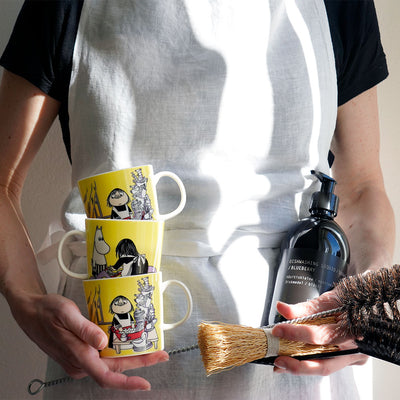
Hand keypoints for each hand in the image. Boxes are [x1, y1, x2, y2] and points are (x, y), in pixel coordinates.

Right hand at [9, 293, 168, 390]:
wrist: (32, 312)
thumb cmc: (47, 312)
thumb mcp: (66, 314)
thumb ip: (85, 329)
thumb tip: (103, 342)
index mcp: (78, 356)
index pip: (106, 376)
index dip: (128, 382)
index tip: (146, 382)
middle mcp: (80, 363)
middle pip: (115, 369)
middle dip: (140, 364)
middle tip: (160, 354)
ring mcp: (80, 359)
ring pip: (111, 363)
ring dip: (131, 358)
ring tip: (150, 348)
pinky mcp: (81, 353)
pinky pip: (103, 357)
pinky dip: (119, 352)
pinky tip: (128, 343)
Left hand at [271, 290, 367, 375]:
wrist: (366, 302)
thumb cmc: (347, 300)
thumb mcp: (326, 300)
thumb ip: (303, 308)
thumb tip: (281, 308)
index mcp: (351, 327)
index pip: (320, 336)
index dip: (296, 333)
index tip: (277, 330)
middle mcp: (355, 347)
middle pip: (324, 365)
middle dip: (297, 366)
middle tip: (278, 361)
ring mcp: (355, 357)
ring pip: (325, 368)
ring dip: (301, 367)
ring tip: (282, 363)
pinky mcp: (351, 361)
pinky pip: (327, 364)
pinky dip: (310, 363)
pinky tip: (295, 361)